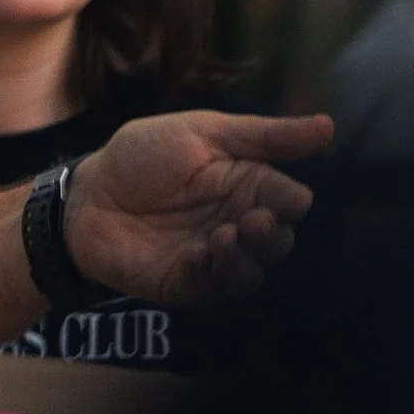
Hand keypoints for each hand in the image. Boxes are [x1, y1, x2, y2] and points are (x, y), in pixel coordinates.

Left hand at [64, 110, 330, 305]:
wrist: (84, 194)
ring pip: (252, 270)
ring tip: (227, 235)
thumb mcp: (202, 132)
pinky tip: (202, 252)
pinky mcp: (187, 282)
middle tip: (253, 221)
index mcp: (248, 185)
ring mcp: (214, 256)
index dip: (290, 203)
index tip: (285, 199)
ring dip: (247, 256)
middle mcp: (237, 223)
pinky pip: (213, 286)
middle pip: (278, 240)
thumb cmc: (141, 157)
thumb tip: (329, 126)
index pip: (289, 201)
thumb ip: (264, 135)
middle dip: (272, 235)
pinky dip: (214, 272)